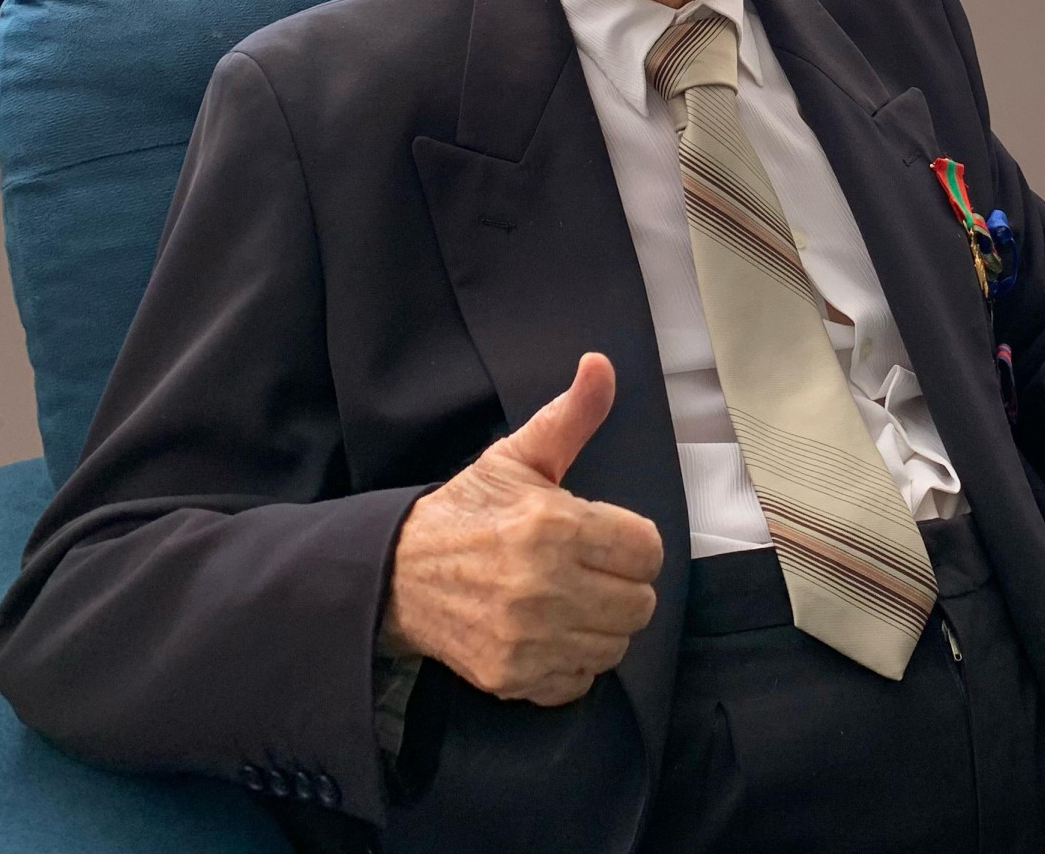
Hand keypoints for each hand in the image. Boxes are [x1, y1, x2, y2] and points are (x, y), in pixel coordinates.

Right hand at [382, 353, 663, 705]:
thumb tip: (601, 364)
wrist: (396, 573)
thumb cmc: (469, 511)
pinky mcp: (511, 676)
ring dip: (600, 625)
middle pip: (639, 603)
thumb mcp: (518, 457)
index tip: (606, 538)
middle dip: (622, 585)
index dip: (633, 543)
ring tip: (570, 601)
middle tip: (590, 571)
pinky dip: (571, 663)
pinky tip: (549, 633)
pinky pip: (579, 681)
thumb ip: (571, 416)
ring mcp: (527, 637)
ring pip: (615, 645)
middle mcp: (544, 585)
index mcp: (554, 525)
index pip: (648, 550)